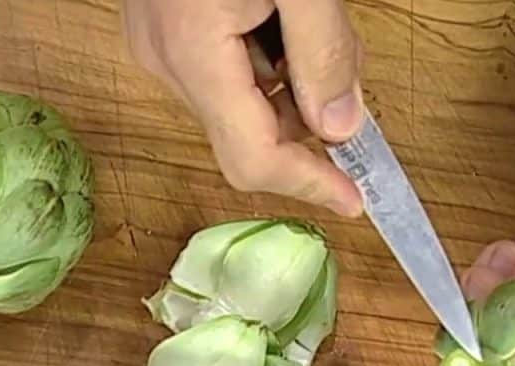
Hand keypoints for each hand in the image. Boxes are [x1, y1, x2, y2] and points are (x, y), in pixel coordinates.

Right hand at [122, 0, 364, 215]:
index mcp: (193, 51)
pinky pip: (228, 72)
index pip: (254, 158)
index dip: (309, 185)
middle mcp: (166, 59)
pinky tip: (286, 16)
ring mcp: (160, 44)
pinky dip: (272, 62)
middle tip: (345, 68)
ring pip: (243, 105)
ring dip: (294, 87)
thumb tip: (341, 128)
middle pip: (250, 136)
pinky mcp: (166, 29)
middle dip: (310, 122)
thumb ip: (324, 53)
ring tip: (313, 24)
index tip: (354, 199)